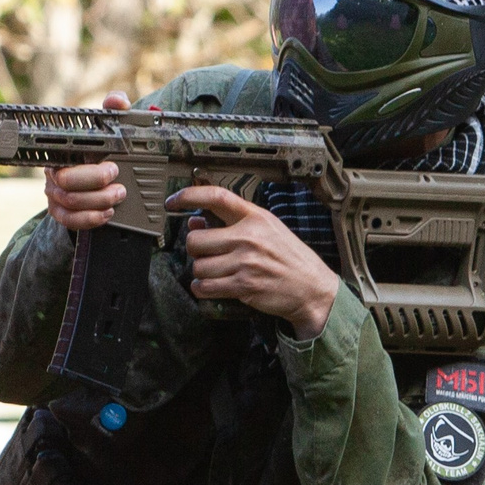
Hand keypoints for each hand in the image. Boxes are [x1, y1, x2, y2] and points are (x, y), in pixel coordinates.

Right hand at [43, 91, 132, 230]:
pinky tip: (106, 213)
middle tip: (119, 185)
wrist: (96, 174)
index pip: (65, 156)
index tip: (113, 166)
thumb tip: (118, 101)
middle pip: (66, 182)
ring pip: (70, 202)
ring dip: (98, 202)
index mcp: (63, 149)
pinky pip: (69, 220)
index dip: (89, 167)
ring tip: (118, 197)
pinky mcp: (59, 211)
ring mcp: (54, 192)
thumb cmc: (101, 149)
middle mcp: (54, 170)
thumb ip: (114, 111)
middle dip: (96, 185)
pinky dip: (89, 219)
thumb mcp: (108, 127)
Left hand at [172, 184, 338, 338]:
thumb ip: (233, 223)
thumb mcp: (268, 229)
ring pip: (198, 266)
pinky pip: (205, 287)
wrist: (311, 288)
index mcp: (255, 217)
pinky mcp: (243, 286)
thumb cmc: (289, 258)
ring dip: (200, 271)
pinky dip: (202, 288)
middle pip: (196, 239)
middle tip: (206, 253)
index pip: (216, 196)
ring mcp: (245, 262)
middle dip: (195, 249)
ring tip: (214, 271)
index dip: (189, 196)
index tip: (173, 202)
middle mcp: (248, 237)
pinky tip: (212, 285)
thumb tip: (196, 222)